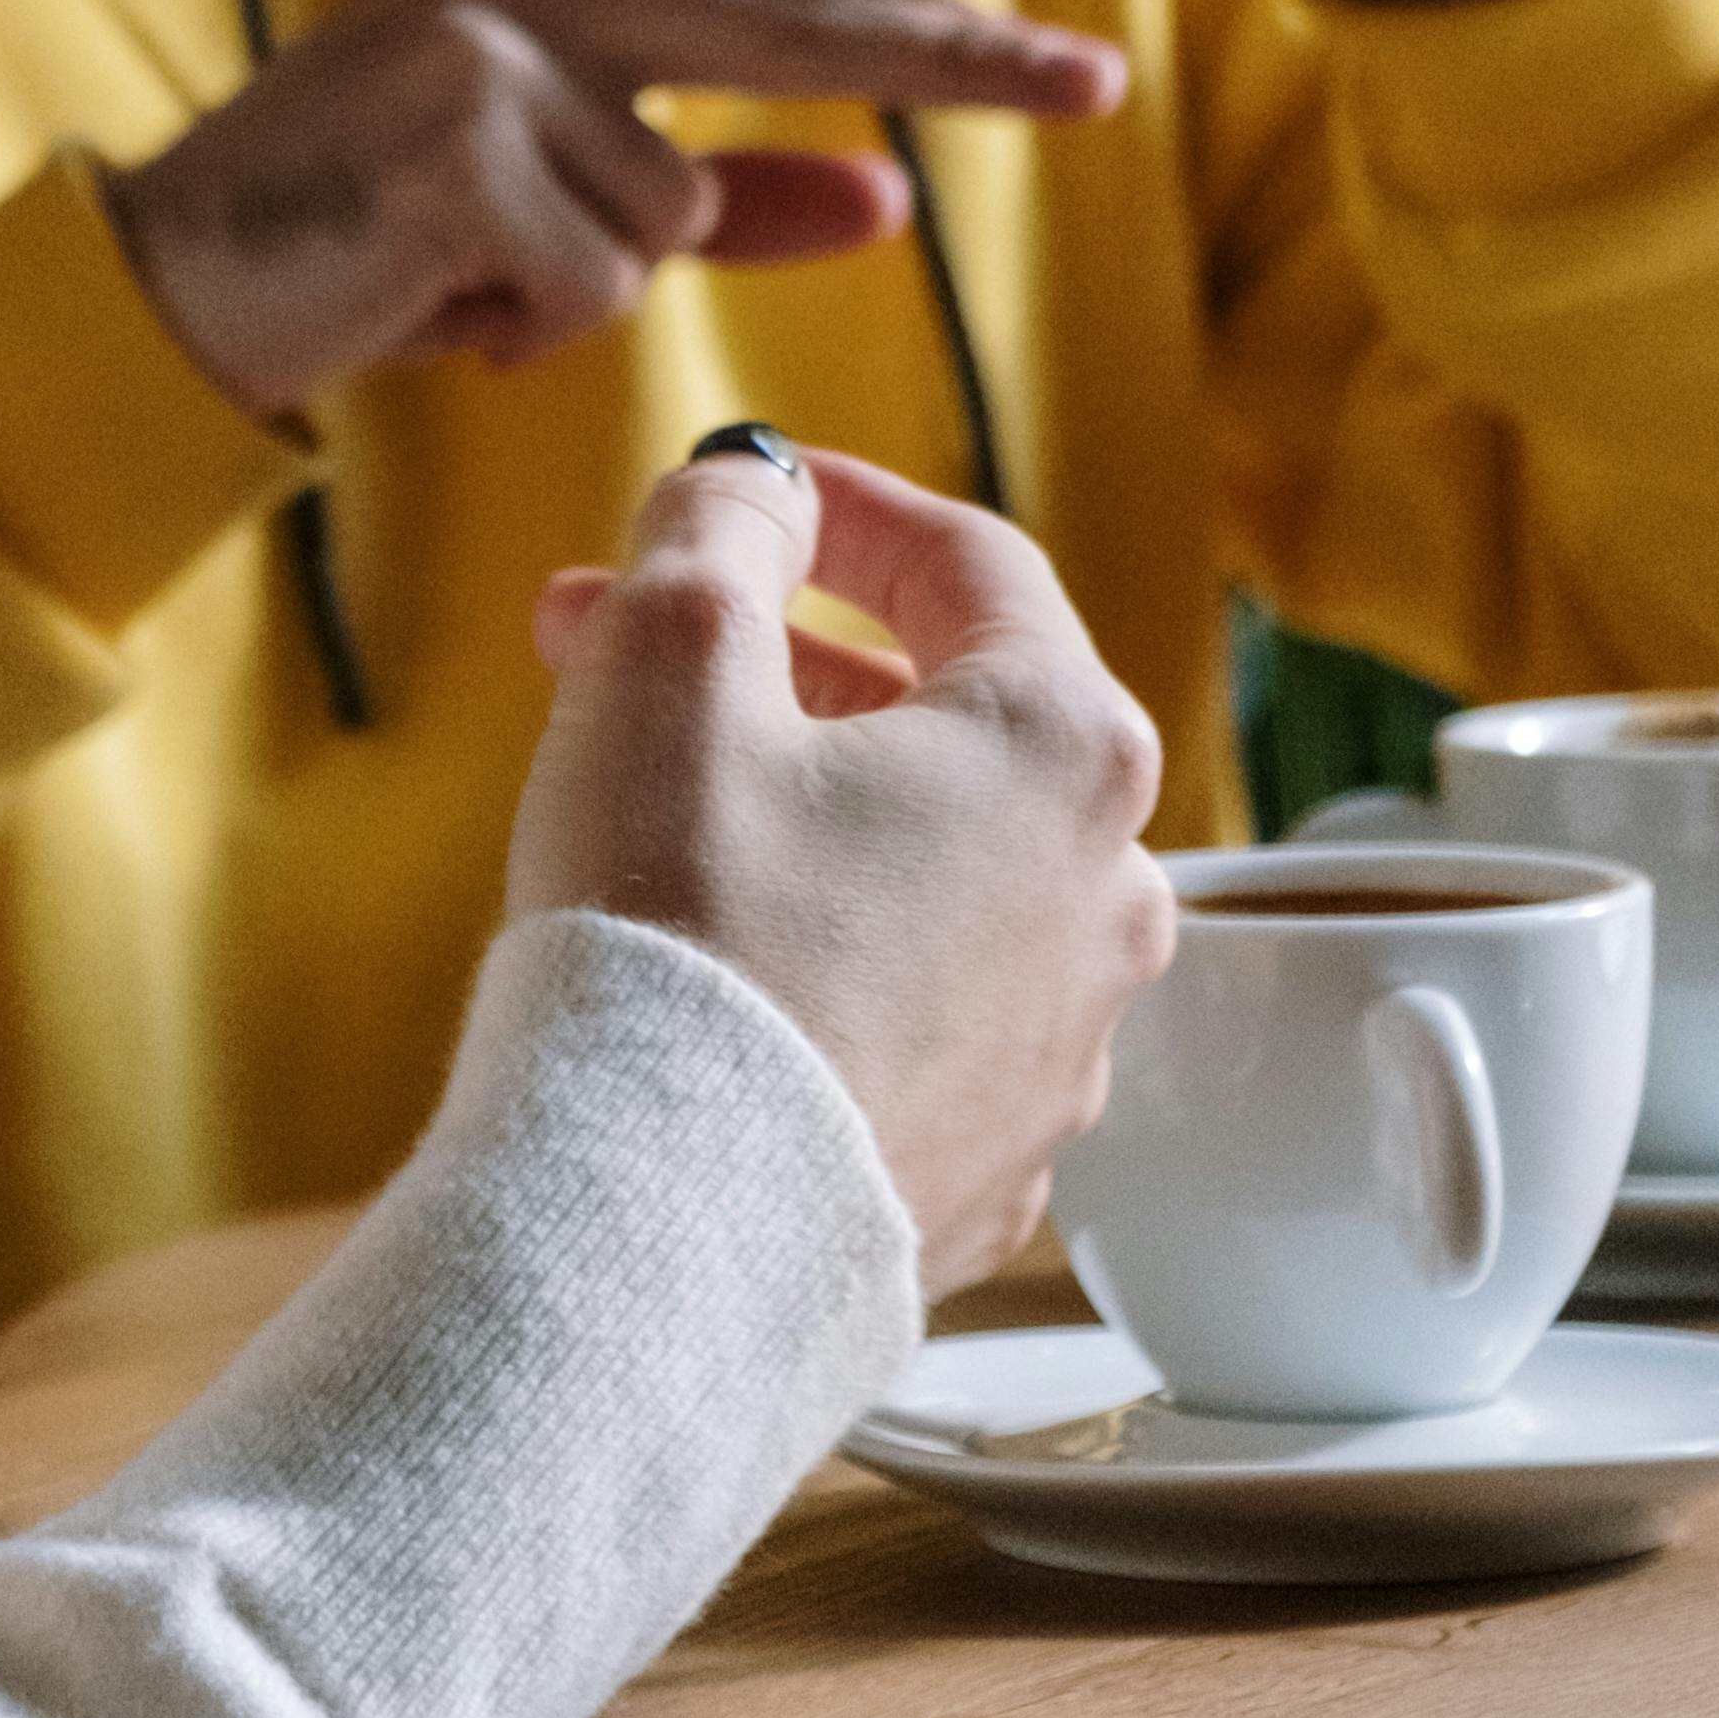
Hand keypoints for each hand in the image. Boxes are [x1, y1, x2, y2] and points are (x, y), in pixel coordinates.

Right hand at [97, 0, 1121, 421]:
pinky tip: (427, 301)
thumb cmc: (368, 245)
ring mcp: (486, 31)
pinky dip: (529, 322)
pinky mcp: (456, 130)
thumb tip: (893, 193)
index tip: (1072, 64)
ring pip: (667, 208)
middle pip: (785, 16)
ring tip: (460, 282)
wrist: (166, 291)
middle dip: (942, 58)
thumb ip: (731, 193)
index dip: (930, 29)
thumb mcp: (571, 211)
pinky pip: (595, 273)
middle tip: (1094, 80)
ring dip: (586, 285)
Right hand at [507, 437, 1171, 1293]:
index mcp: (1063, 749)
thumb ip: (721, 529)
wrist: (665, 1228)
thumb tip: (755, 489)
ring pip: (928, 873)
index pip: (969, 565)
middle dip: (771, 663)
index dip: (837, 508)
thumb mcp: (669, 660)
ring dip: (797, 807)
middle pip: (941, 723)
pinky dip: (824, 958)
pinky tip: (713, 963)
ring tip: (642, 801)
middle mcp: (1101, 899)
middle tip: (617, 640)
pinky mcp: (984, 1167)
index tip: (746, 494)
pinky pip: (912, 1015)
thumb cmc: (680, 934)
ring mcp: (1056, 1049)